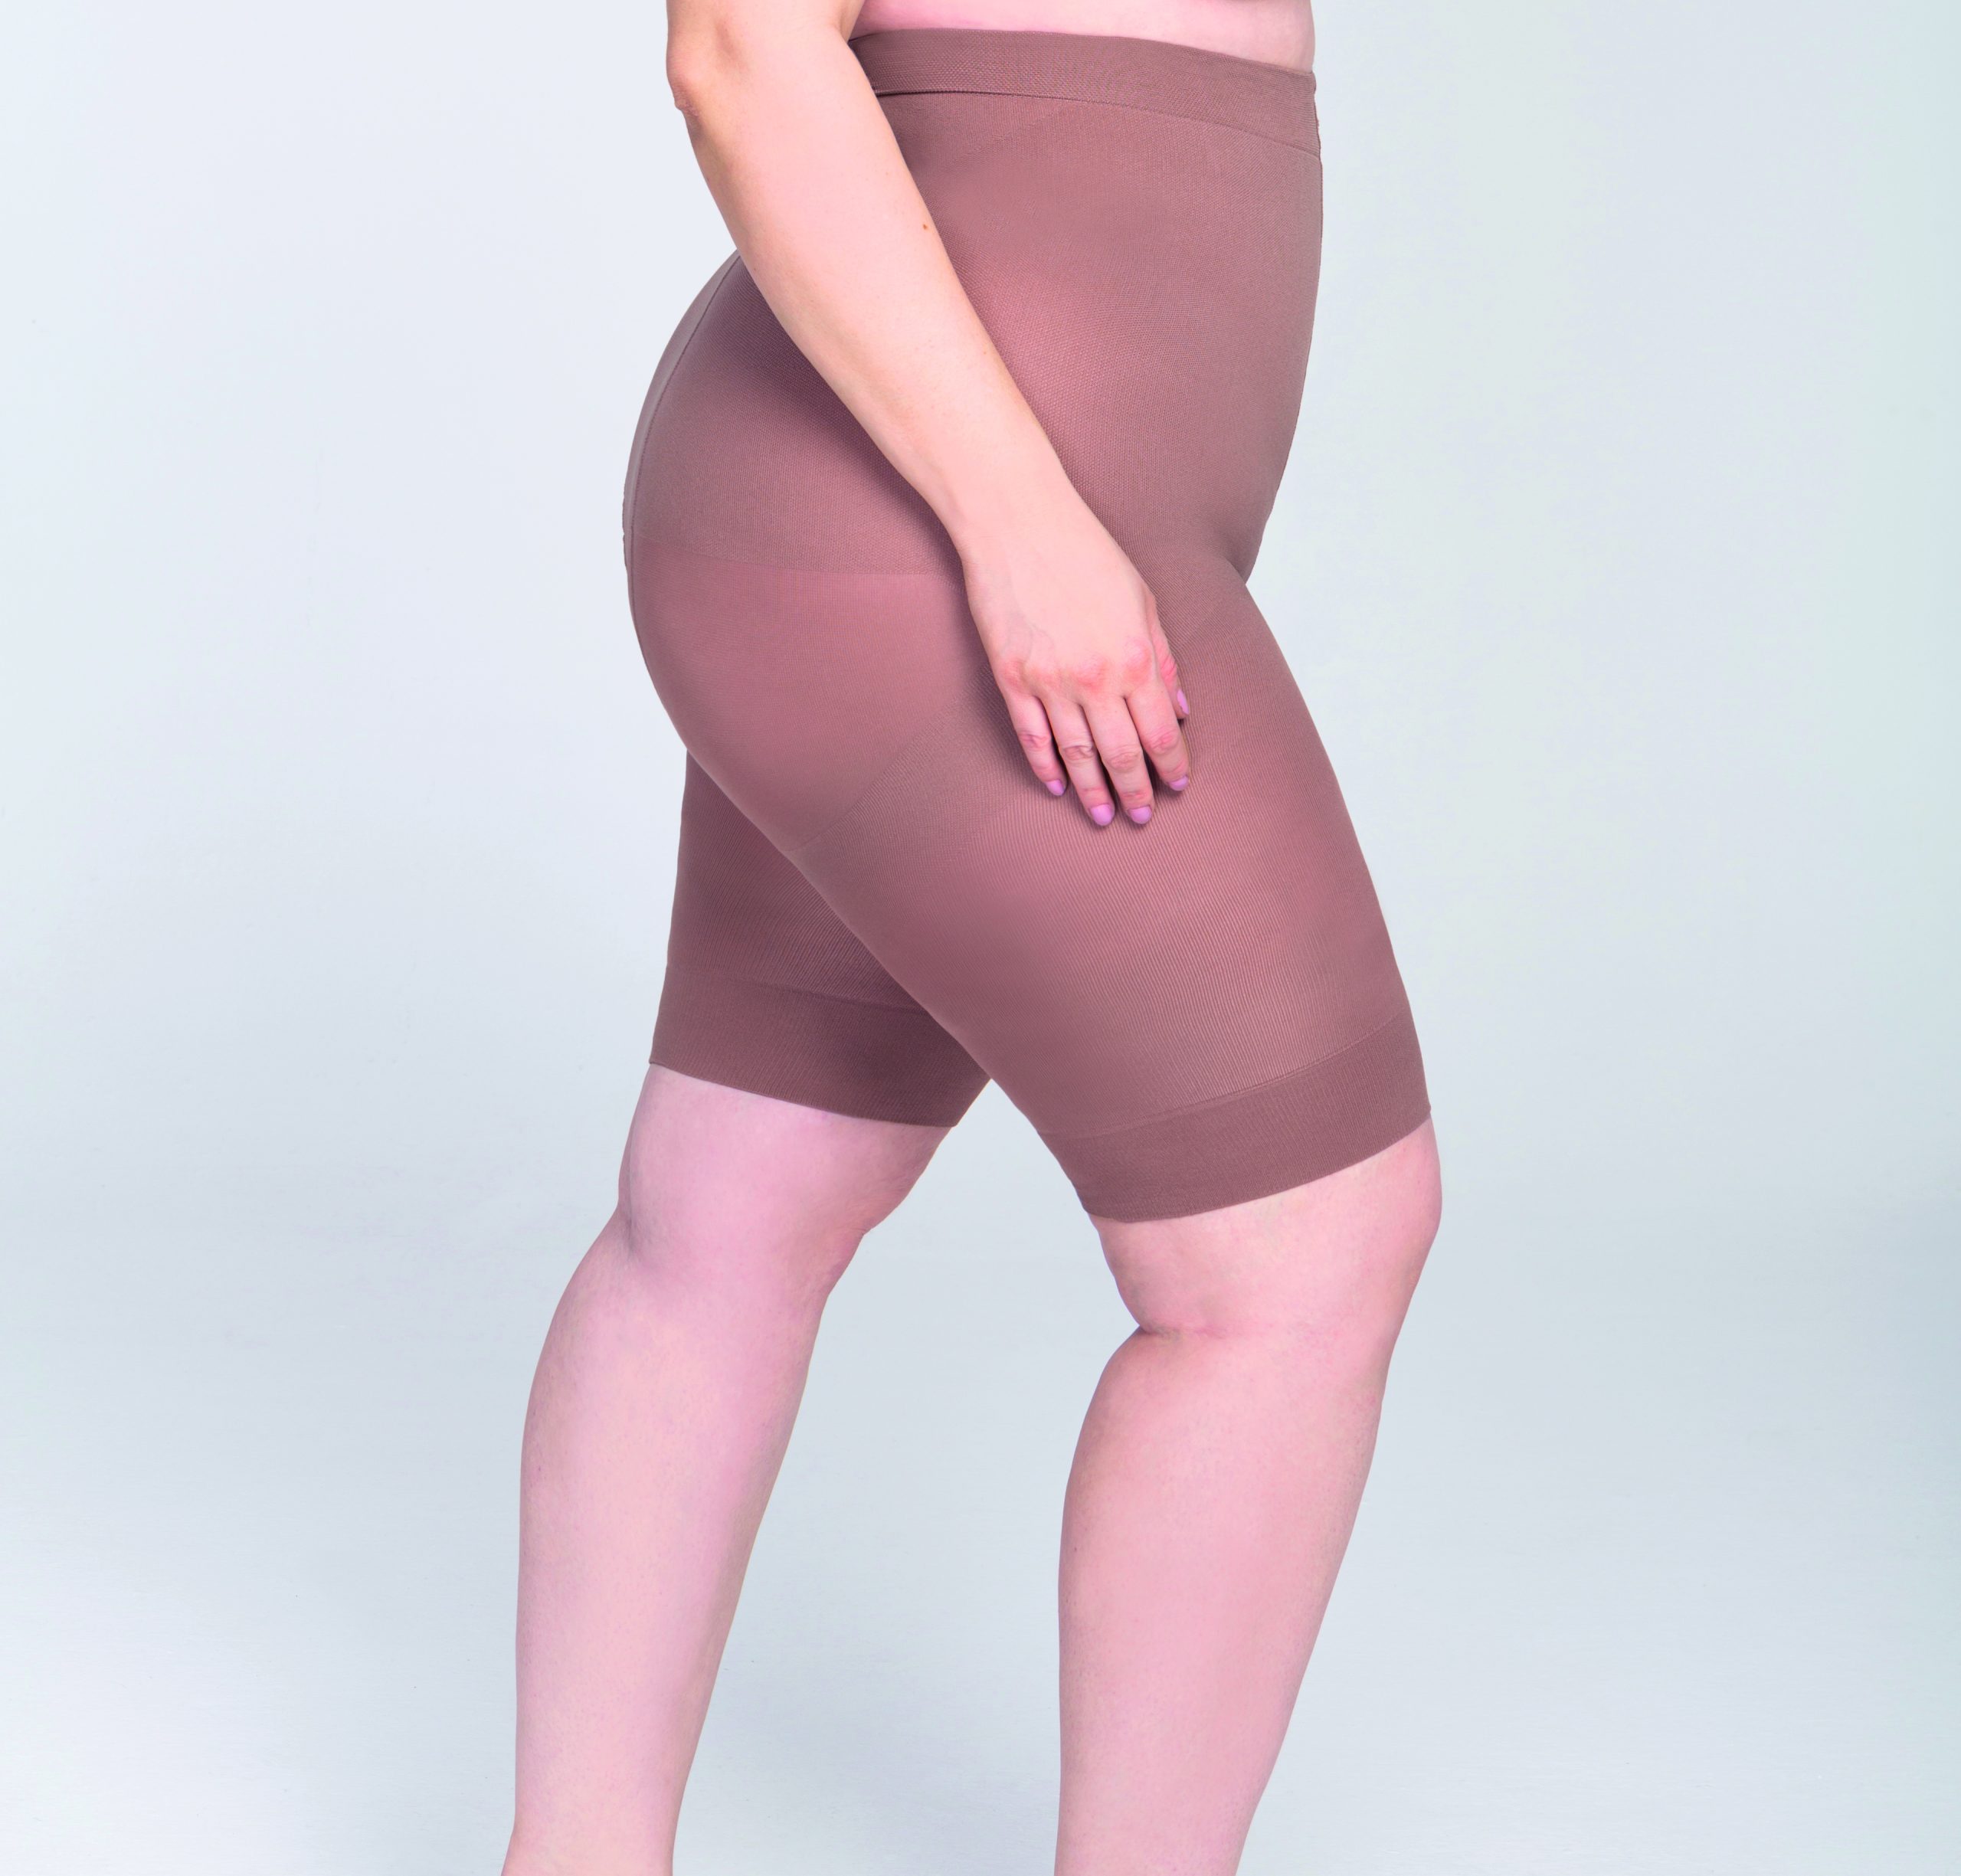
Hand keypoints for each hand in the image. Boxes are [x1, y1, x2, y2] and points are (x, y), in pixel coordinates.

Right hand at [959, 495, 1190, 825]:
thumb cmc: (1086, 553)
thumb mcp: (1143, 599)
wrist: (1018, 523)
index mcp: (1134, 657)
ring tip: (1105, 816)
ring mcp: (1049, 682)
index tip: (1177, 786)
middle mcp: (1095, 678)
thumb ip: (1165, 658)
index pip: (1162, 732)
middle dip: (1136, 791)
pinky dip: (1046, 766)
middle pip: (1122, 754)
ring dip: (1093, 792)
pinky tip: (1057, 786)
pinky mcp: (1011, 678)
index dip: (1172, 765)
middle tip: (1142, 816)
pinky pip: (1032, 737)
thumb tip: (1182, 707)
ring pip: (1077, 755)